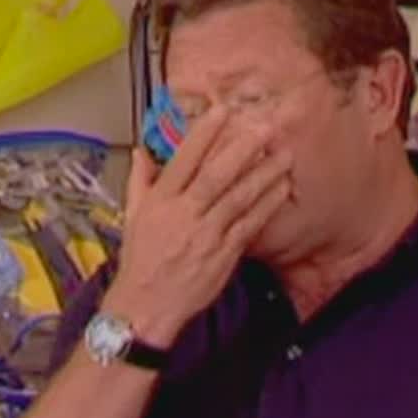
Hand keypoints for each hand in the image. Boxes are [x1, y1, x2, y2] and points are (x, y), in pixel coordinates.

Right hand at [104, 108, 292, 345]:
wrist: (147, 305)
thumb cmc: (141, 260)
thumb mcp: (132, 216)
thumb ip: (141, 181)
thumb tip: (142, 152)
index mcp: (160, 201)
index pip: (183, 160)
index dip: (204, 134)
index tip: (222, 111)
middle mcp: (184, 214)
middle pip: (216, 175)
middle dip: (242, 149)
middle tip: (265, 127)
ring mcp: (206, 234)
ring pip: (238, 198)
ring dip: (264, 174)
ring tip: (284, 154)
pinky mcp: (224, 254)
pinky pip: (250, 224)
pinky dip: (267, 206)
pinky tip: (282, 189)